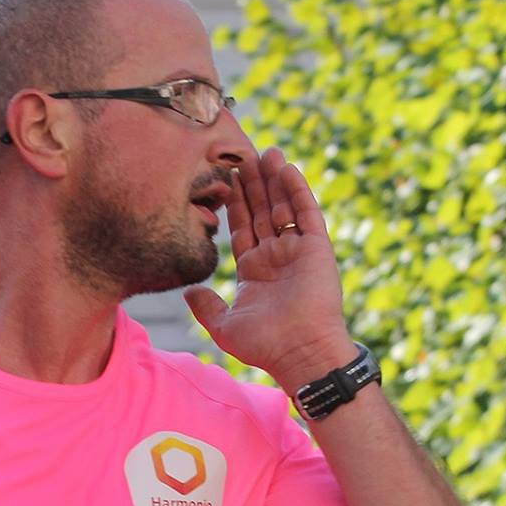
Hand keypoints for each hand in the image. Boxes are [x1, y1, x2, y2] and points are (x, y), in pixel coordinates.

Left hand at [184, 145, 353, 391]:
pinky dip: (297, 190)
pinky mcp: (317, 248)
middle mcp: (276, 257)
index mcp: (254, 271)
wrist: (299, 353)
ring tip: (264, 152)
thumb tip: (189, 292)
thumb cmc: (265, 345)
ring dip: (274, 180)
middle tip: (242, 154)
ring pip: (283, 206)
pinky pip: (306, 212)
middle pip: (262, 211)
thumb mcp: (224, 326)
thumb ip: (206, 306)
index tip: (225, 179)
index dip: (235, 203)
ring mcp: (297, 251)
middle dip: (253, 184)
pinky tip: (286, 167)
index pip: (242, 228)